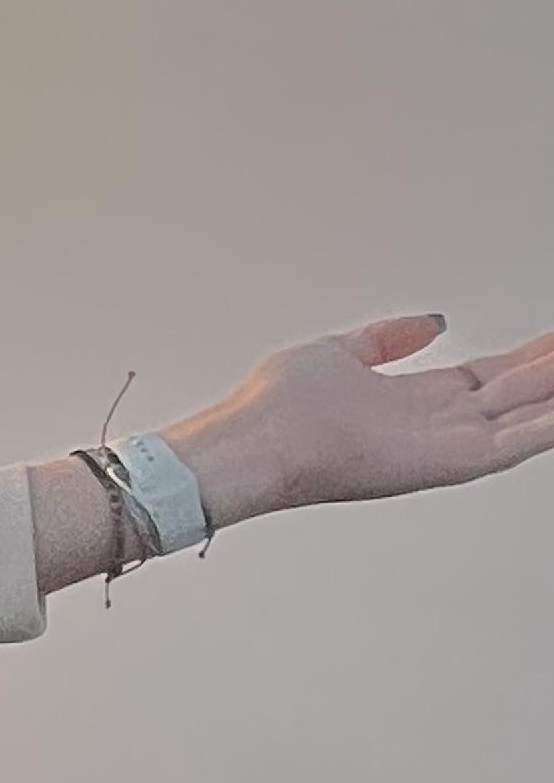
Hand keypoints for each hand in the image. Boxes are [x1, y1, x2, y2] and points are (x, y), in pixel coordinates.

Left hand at [166, 315, 553, 526]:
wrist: (257, 438)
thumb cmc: (280, 405)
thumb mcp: (343, 352)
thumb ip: (389, 339)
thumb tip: (433, 321)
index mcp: (417, 399)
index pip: (492, 373)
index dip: (531, 354)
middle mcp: (439, 423)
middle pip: (519, 389)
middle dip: (552, 367)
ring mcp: (448, 444)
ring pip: (528, 414)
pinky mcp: (450, 462)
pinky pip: (517, 443)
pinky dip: (548, 426)